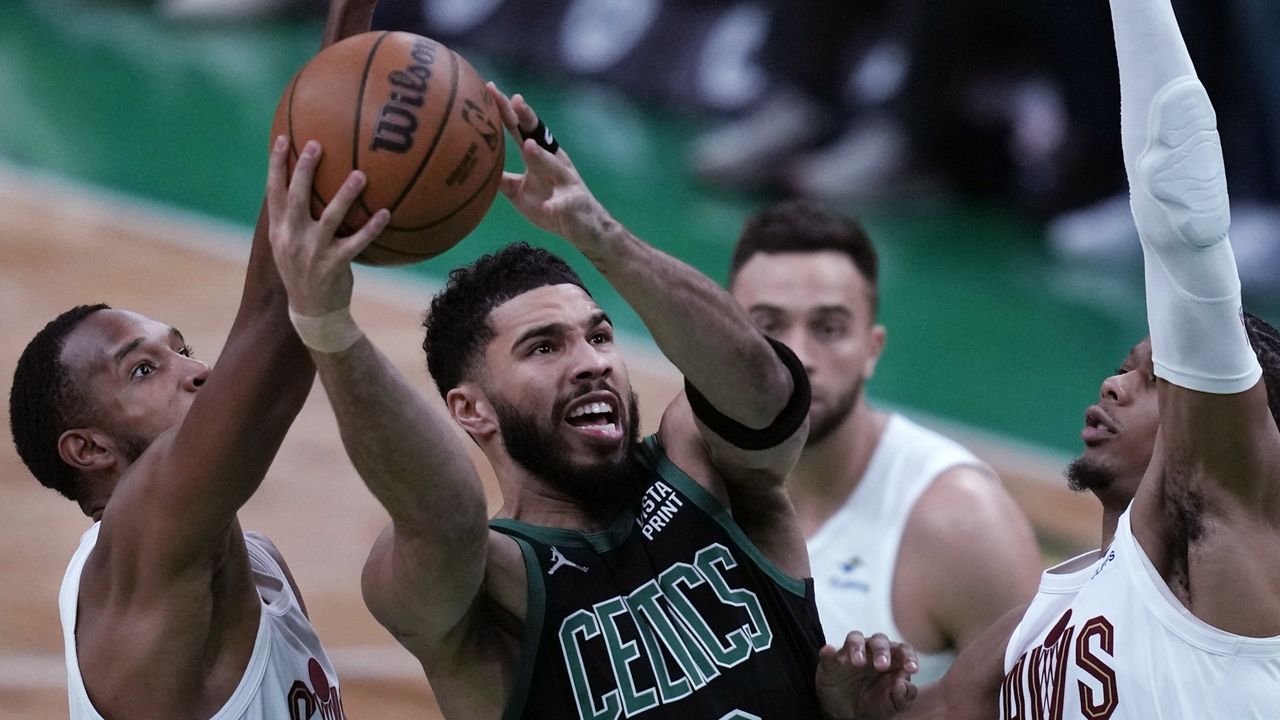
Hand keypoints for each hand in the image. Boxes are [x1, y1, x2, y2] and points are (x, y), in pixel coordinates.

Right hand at [265, 136, 388, 315]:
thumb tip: (303, 184)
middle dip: (305, 170)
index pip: (274, 192)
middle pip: (297, 198)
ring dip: (345, 195)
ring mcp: (313, 253)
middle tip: (316, 144)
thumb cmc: (304, 270)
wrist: (312, 312)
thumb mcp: (289, 244)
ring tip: (360, 174)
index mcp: (279, 230)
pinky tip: (386, 213)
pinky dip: (371, 228)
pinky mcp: (334, 265)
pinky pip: (357, 243)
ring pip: (330, 218)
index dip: (276, 164)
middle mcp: (292, 238)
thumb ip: (293, 217)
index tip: (282, 138)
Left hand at [487, 82, 616, 252]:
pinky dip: (557, 204)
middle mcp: (554, 161)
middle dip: (526, 118)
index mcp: (539, 156)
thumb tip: (472, 169)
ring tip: (528, 146)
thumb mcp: (519, 192)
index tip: (490, 90)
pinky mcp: (575, 203)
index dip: (506, 110)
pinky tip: (549, 206)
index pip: (520, 128)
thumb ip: (500, 179)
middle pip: (539, 136)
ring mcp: (566, 181)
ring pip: (554, 166)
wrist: (584, 227)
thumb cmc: (550, 204)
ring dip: (541, 156)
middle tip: (512, 100)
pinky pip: (564, 203)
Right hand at [817, 631, 918, 719]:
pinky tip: (829, 651)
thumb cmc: (876, 705)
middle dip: (881, 651)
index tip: (912, 668)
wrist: (849, 716)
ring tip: (857, 662)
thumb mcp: (893, 706)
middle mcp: (872, 652)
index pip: (903, 649)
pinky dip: (828, 651)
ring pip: (854, 639)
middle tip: (881, 665)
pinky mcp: (831, 663)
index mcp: (892, 660)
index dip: (908, 656)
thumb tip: (904, 684)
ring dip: (856, 647)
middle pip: (879, 640)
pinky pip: (828, 653)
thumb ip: (904, 696)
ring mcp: (850, 655)